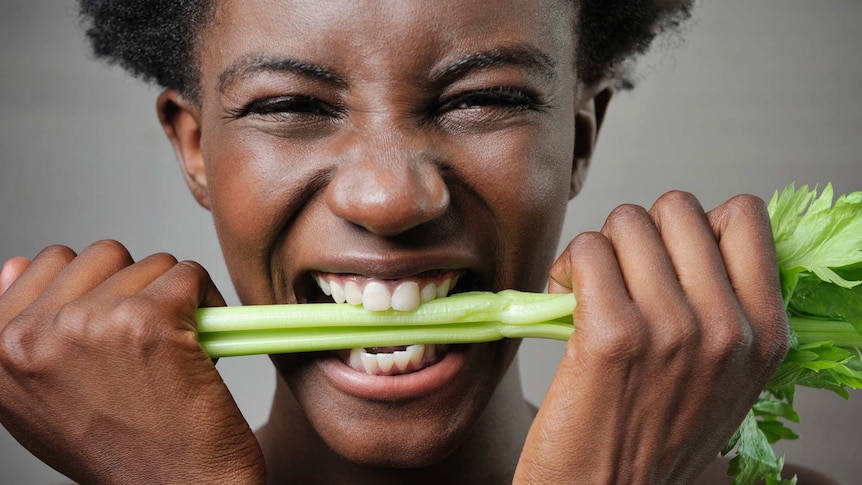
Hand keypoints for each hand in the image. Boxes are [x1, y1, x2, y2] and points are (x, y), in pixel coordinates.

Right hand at [0, 241, 264, 483]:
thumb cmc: (124, 450)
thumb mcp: (46, 398)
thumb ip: (27, 334)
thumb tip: (16, 265)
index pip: (45, 264)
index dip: (96, 288)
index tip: (115, 326)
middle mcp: (31, 336)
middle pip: (103, 255)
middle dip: (137, 288)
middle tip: (151, 341)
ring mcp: (87, 324)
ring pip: (151, 263)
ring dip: (175, 298)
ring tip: (174, 352)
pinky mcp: (146, 319)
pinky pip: (190, 274)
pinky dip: (209, 303)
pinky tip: (203, 347)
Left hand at [514, 192, 789, 483]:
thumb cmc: (654, 436)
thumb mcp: (722, 378)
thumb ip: (726, 309)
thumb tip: (697, 237)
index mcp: (763, 334)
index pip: (743, 216)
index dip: (693, 227)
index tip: (667, 261)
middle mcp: (726, 328)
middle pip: (677, 208)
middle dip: (639, 234)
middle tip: (619, 277)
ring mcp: (671, 329)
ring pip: (626, 222)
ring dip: (598, 250)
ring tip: (588, 294)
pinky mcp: (611, 335)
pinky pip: (587, 250)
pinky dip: (567, 267)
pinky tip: (564, 302)